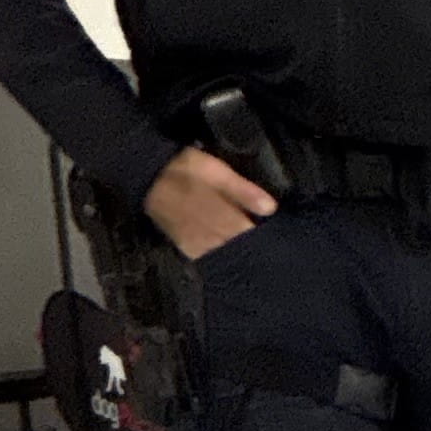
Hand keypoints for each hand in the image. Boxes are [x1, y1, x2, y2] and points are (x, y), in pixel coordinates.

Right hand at [144, 145, 276, 260]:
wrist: (149, 177)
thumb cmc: (186, 170)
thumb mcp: (216, 171)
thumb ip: (243, 190)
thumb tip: (270, 208)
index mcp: (220, 214)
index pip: (250, 235)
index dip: (265, 242)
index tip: (281, 244)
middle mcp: (209, 234)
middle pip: (239, 249)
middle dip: (255, 252)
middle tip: (274, 255)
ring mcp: (197, 244)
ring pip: (224, 257)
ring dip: (239, 258)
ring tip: (256, 260)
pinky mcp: (186, 247)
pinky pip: (207, 260)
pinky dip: (220, 261)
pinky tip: (231, 261)